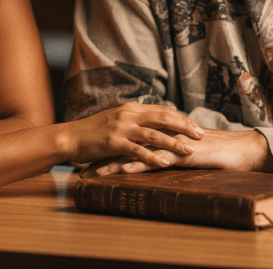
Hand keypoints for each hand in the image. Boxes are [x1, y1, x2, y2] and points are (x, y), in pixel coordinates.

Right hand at [63, 103, 203, 169]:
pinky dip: (152, 157)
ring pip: (154, 134)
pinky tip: (165, 163)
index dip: (181, 117)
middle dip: (184, 126)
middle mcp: (128, 115)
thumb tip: (155, 121)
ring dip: (173, 143)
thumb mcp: (116, 119)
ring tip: (190, 150)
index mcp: (131, 108)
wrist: (70, 137)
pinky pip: (137, 150)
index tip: (195, 125)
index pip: (162, 110)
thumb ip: (135, 120)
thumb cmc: (93, 131)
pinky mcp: (113, 143)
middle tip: (201, 135)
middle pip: (163, 118)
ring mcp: (121, 129)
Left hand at [92, 129, 272, 175]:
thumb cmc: (216, 152)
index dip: (110, 147)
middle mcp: (164, 135)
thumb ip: (170, 149)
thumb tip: (155, 157)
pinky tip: (123, 170)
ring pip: (136, 152)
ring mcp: (172, 144)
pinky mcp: (181, 154)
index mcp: (163, 133)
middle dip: (104, 155)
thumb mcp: (187, 149)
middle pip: (127, 143)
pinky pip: (156, 159)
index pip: (131, 138)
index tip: (90, 156)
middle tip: (82, 166)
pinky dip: (138, 164)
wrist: (242, 150)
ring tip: (94, 173)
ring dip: (114, 162)